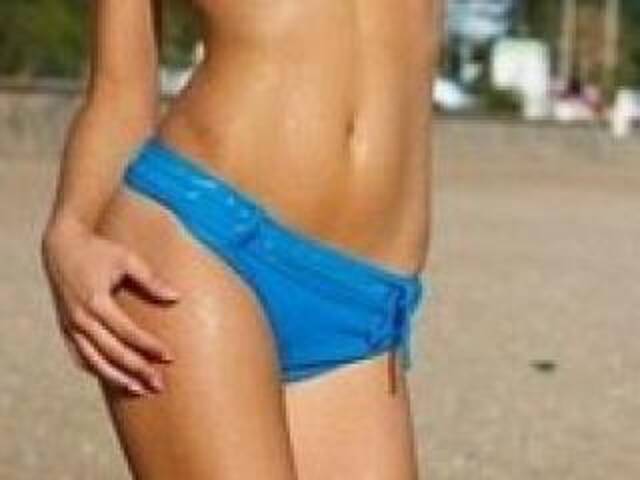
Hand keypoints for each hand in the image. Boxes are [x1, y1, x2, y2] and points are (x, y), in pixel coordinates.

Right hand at [40, 217, 179, 395]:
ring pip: (93, 361)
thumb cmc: (98, 250)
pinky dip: (96, 369)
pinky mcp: (65, 328)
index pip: (127, 333)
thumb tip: (176, 297)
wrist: (61, 246)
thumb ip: (151, 280)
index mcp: (96, 302)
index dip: (149, 346)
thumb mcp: (126, 259)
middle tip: (160, 385)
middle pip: (112, 353)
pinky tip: (114, 379)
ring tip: (140, 390)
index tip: (169, 357)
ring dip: (117, 378)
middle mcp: (80, 318)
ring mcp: (70, 326)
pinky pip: (79, 356)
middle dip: (137, 370)